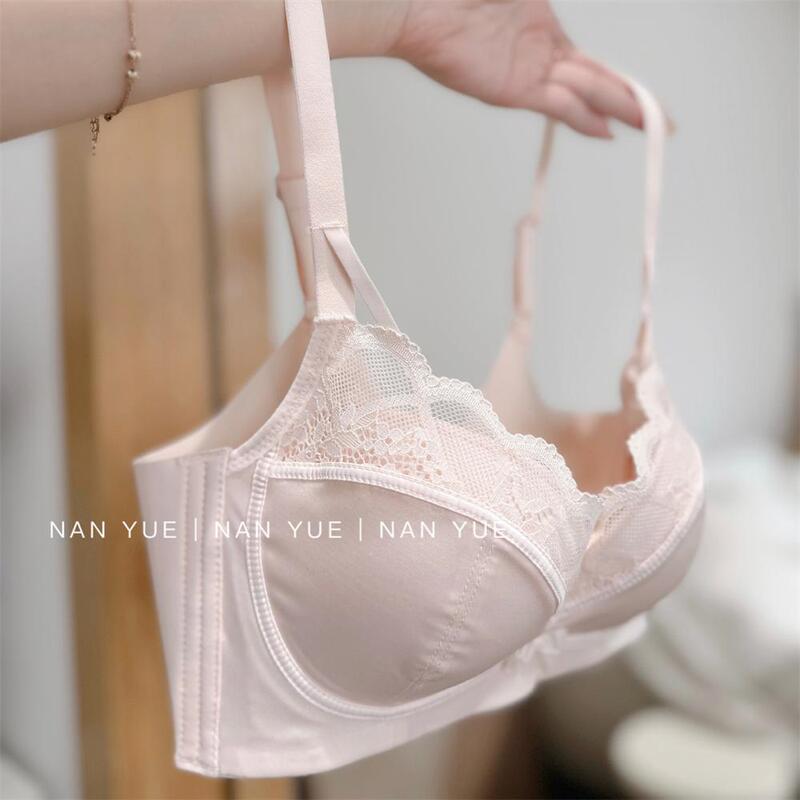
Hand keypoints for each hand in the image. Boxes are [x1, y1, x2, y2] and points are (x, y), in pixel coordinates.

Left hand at [390, 0, 641, 136]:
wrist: (416, 6)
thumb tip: (543, 0)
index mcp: (544, 30)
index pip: (592, 64)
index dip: (619, 82)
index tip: (643, 99)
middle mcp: (542, 56)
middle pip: (598, 82)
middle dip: (632, 102)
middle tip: (661, 124)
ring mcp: (529, 73)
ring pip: (586, 93)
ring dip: (618, 110)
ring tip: (648, 127)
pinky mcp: (514, 89)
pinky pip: (558, 103)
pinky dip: (582, 117)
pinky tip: (605, 130)